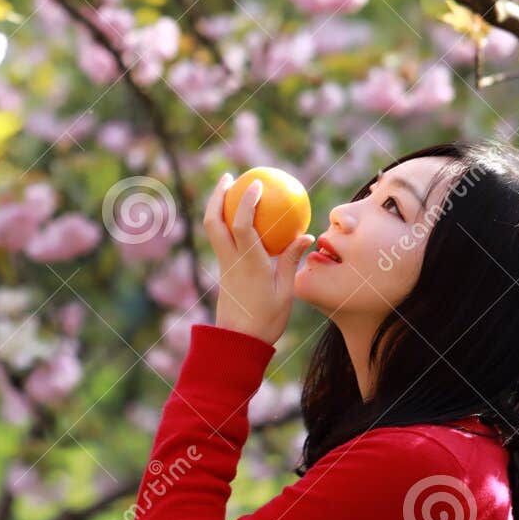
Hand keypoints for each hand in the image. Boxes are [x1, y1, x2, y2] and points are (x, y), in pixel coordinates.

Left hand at [203, 170, 313, 345]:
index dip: (247, 201)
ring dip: (217, 206)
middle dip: (218, 196)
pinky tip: (240, 218)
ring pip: (213, 229)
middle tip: (230, 177)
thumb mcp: (285, 291)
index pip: (242, 225)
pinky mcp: (223, 270)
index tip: (257, 183)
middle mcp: (230, 260)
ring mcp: (223, 264)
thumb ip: (291, 260)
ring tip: (229, 189)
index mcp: (248, 263)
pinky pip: (222, 239)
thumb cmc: (266, 319)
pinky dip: (226, 222)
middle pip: (214, 221)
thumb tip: (305, 234)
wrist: (239, 342)